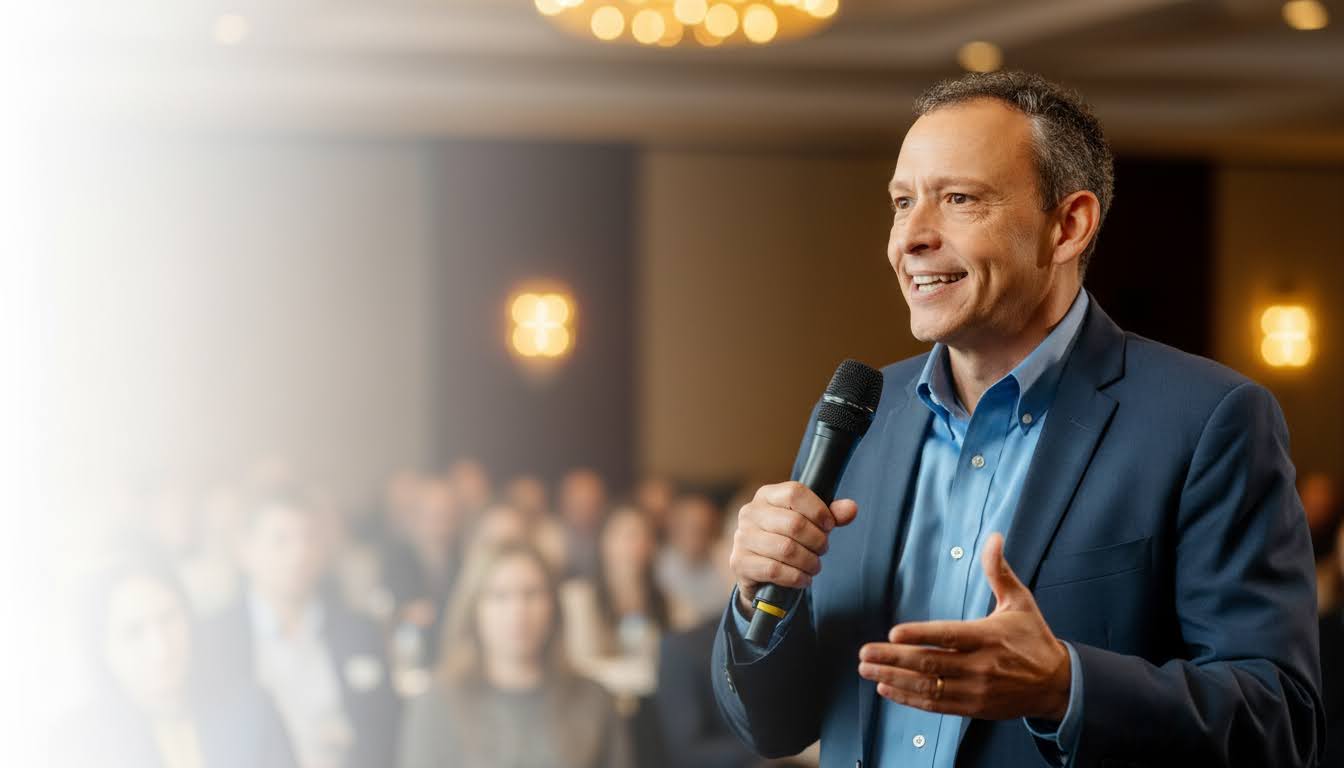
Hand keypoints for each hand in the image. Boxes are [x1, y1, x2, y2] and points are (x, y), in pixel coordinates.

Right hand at [729, 481, 858, 614]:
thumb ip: (831, 515)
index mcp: (767, 495)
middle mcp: (750, 513)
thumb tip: (851, 509)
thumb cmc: (787, 540)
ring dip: (809, 561)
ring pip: (786, 549)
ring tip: (814, 565)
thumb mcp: (810, 524)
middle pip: (794, 524)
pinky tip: (803, 578)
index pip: (795, 493)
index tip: (829, 525)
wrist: (760, 573)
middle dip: (817, 541)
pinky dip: (796, 577)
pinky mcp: (740, 562)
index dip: (818, 510)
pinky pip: (775, 570)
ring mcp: (742, 538)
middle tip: (823, 549)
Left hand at [857, 532, 1071, 720]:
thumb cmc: (1033, 638)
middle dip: (893, 659)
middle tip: (864, 653)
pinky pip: (936, 705)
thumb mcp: (1020, 601)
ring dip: (894, 679)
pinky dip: (909, 699)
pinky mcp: (973, 707)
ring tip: (867, 670)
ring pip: (928, 687)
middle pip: (930, 663)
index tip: (893, 633)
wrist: (1057, 684)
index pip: (949, 636)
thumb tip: (994, 538)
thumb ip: (999, 571)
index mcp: (988, 637)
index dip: (920, 635)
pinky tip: (887, 688)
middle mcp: (980, 666)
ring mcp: (976, 690)